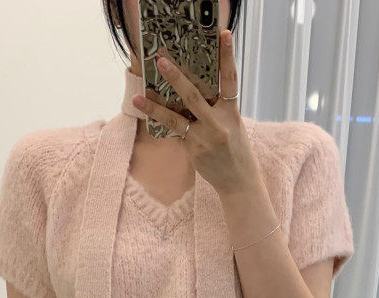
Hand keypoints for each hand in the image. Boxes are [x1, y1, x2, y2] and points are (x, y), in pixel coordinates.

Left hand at [133, 29, 258, 196]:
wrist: (239, 182)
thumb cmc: (236, 150)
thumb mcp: (233, 124)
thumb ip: (217, 108)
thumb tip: (193, 89)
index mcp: (231, 112)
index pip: (230, 79)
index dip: (227, 56)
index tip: (223, 35)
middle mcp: (218, 123)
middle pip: (195, 95)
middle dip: (177, 77)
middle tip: (162, 60)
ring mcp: (204, 138)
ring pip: (176, 117)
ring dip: (156, 105)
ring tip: (139, 94)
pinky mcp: (193, 150)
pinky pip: (173, 131)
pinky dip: (159, 120)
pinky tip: (145, 109)